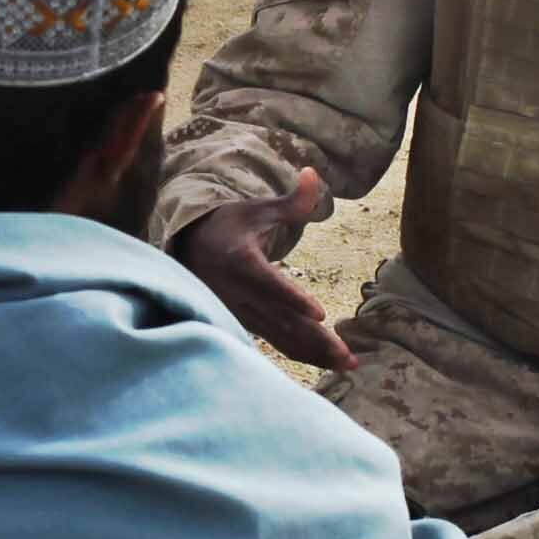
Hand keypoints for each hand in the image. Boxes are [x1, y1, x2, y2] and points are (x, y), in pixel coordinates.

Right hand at [175, 166, 353, 370]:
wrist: (189, 250)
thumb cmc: (229, 226)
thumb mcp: (256, 210)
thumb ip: (291, 202)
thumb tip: (314, 174)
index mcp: (241, 262)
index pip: (270, 284)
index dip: (294, 300)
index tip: (319, 313)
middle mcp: (239, 293)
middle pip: (282, 320)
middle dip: (316, 340)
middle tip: (347, 355)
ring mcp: (242, 313)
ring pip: (282, 338)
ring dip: (316, 354)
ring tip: (349, 364)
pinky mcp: (246, 324)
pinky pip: (277, 343)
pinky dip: (304, 355)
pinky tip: (330, 363)